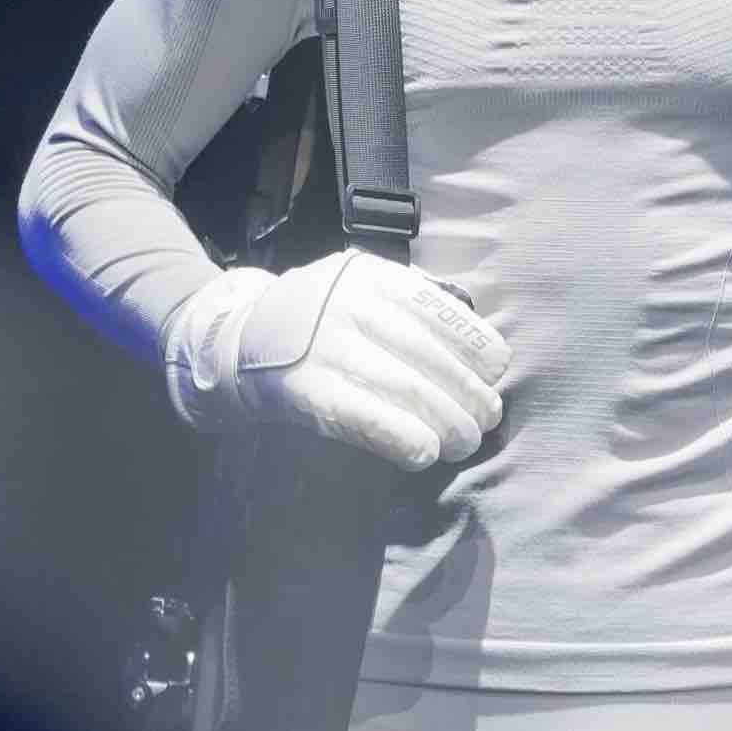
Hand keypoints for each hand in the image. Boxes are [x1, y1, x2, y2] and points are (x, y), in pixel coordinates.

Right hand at [163, 251, 507, 469]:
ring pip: (401, 387)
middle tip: (487, 420)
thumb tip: (484, 355)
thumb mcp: (363, 292)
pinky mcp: (301, 387)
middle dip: (466, 393)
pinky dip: (400, 436)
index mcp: (371, 277)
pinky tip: (423, 454)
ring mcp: (321, 345)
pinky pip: (361, 415)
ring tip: (464, 442)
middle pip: (425, 354)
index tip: (497, 371)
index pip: (438, 309)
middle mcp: (347, 304)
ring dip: (445, 421)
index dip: (475, 344)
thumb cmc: (320, 322)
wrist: (234, 337)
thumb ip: (413, 310)